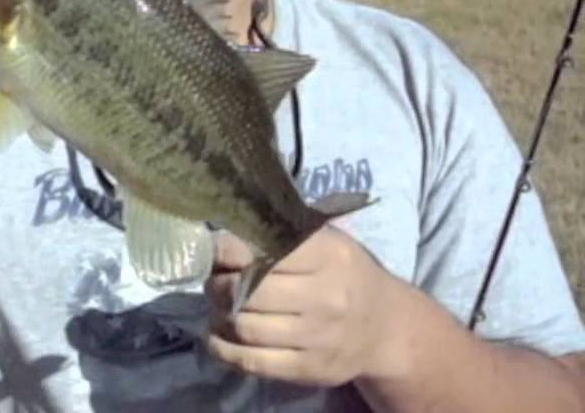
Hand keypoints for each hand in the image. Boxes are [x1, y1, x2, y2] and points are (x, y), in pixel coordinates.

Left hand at [204, 227, 407, 387]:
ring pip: (244, 327)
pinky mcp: (309, 369)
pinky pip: (252, 361)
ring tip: (218, 308)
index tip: (216, 251)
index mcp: (327, 255)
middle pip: (246, 290)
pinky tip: (217, 338)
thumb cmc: (344, 275)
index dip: (226, 251)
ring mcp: (318, 336)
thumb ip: (281, 233)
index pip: (260, 250)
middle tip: (214, 282)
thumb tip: (223, 231)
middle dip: (217, 285)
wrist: (387, 328)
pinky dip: (223, 349)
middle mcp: (326, 296)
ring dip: (218, 317)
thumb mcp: (324, 242)